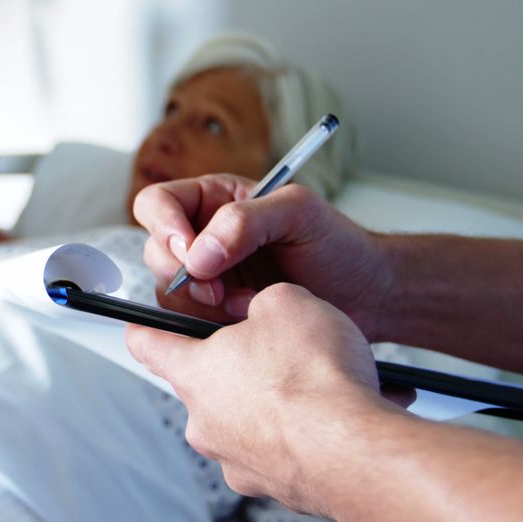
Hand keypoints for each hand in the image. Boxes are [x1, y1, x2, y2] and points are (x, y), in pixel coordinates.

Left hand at [126, 283, 396, 514]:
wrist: (356, 450)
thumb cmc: (315, 380)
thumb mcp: (285, 301)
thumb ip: (262, 300)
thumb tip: (265, 310)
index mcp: (194, 373)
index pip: (147, 344)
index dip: (145, 327)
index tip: (144, 324)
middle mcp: (205, 422)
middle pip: (209, 382)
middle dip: (242, 361)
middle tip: (278, 346)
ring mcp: (237, 459)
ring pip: (250, 417)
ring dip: (279, 398)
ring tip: (322, 382)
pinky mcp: (276, 485)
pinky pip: (287, 447)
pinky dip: (309, 430)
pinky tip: (342, 412)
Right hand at [133, 174, 391, 340]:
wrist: (366, 294)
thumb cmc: (338, 245)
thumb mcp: (299, 212)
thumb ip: (245, 220)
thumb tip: (199, 251)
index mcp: (216, 199)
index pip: (158, 203)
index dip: (163, 226)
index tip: (190, 251)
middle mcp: (204, 236)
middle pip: (156, 250)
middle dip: (182, 274)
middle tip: (216, 287)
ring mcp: (209, 277)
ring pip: (168, 290)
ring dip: (201, 302)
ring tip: (244, 302)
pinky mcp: (217, 312)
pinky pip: (188, 320)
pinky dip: (213, 323)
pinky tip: (248, 315)